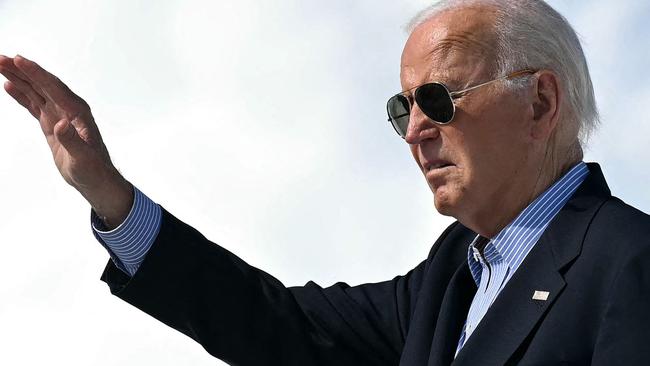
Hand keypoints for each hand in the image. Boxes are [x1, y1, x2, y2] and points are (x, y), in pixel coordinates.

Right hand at [0, 54, 132, 227]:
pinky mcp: (52, 123)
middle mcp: (69, 109)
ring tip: (0, 64)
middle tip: (0, 58)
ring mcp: (60, 115)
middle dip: (22, 70)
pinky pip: (34, 104)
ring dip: (18, 78)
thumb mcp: (83, 158)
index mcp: (78, 111)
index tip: (18, 59)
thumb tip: (62, 124)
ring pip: (36, 91)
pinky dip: (21, 95)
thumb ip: (72, 140)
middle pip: (42, 84)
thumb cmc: (93, 169)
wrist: (95, 180)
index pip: (53, 87)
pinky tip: (9, 85)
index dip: (35, 73)